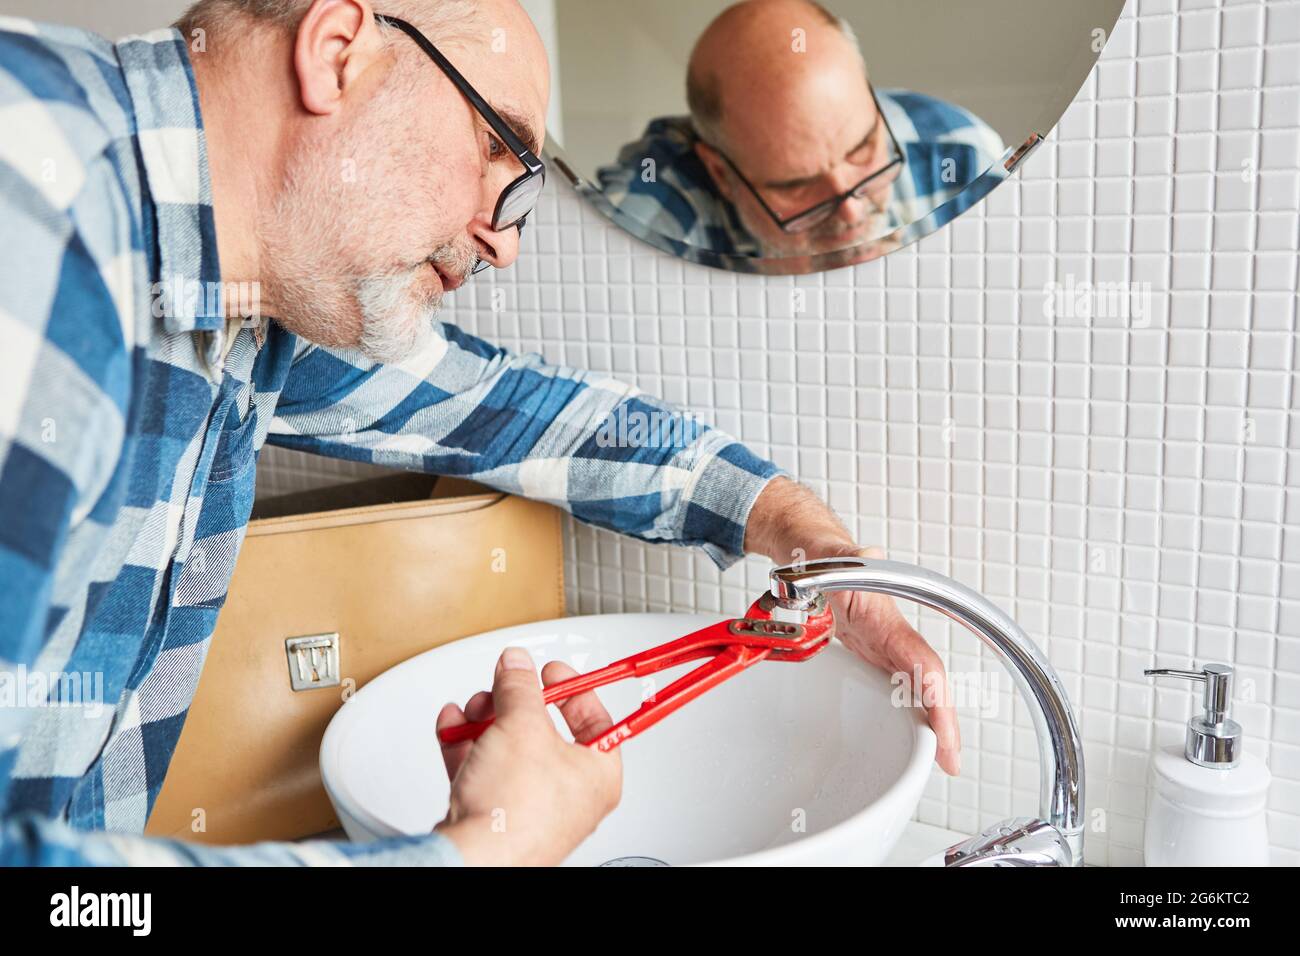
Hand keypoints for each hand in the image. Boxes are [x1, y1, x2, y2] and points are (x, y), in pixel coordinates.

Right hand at [434, 647, 621, 864]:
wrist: (474, 859)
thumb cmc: (516, 811)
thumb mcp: (522, 725)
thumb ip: (520, 686)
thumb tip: (517, 665)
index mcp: (598, 774)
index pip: (596, 720)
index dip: (573, 689)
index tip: (552, 672)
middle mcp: (570, 795)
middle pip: (544, 732)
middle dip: (515, 704)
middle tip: (503, 686)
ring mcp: (532, 808)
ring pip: (510, 750)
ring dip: (487, 721)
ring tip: (474, 708)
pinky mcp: (496, 817)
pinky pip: (484, 771)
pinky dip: (468, 746)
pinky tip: (453, 727)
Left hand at [743, 478, 960, 774]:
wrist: (808, 556)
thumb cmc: (819, 557)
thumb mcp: (826, 559)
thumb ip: (842, 560)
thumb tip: (866, 555)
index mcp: (885, 620)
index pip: (922, 663)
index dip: (938, 698)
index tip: (945, 729)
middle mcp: (890, 637)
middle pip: (928, 683)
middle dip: (944, 722)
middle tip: (952, 761)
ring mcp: (881, 648)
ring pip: (916, 688)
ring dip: (930, 722)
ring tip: (943, 759)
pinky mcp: (870, 655)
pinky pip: (896, 687)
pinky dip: (908, 712)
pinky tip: (911, 736)